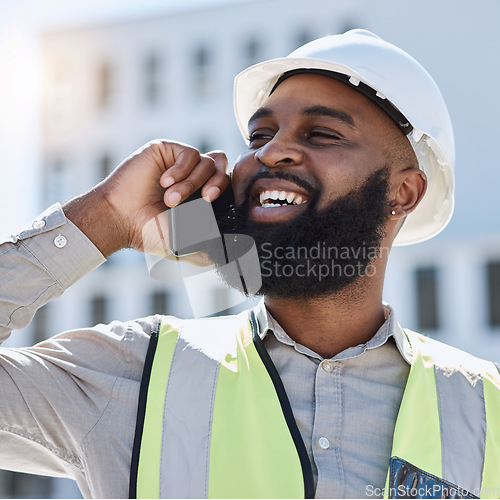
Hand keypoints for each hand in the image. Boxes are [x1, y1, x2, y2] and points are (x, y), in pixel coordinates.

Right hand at [64, 140, 229, 260]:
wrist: (119, 219)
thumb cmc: (147, 232)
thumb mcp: (181, 246)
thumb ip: (203, 253)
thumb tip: (224, 256)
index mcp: (199, 196)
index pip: (226, 184)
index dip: (225, 192)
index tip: (213, 205)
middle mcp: (192, 177)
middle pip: (222, 168)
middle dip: (218, 184)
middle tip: (206, 198)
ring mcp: (180, 163)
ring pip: (207, 162)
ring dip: (191, 183)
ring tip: (171, 199)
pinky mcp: (167, 151)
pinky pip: (189, 153)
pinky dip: (181, 170)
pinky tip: (165, 183)